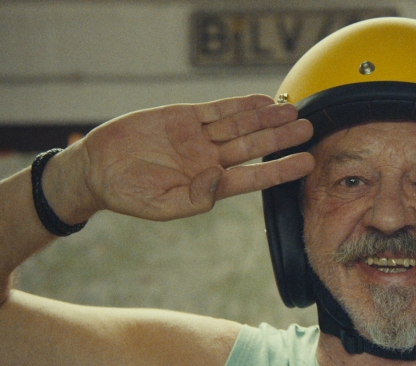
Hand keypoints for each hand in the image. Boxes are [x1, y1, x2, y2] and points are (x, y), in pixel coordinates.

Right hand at [76, 95, 313, 220]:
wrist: (99, 168)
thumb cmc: (129, 194)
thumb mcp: (161, 205)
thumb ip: (194, 198)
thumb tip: (221, 182)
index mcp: (209, 184)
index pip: (253, 178)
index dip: (280, 169)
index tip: (306, 162)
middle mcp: (210, 159)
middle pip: (253, 146)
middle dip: (281, 138)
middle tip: (308, 129)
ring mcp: (198, 137)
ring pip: (240, 125)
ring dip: (266, 118)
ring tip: (292, 111)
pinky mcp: (184, 117)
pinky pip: (218, 109)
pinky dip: (240, 104)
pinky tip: (262, 101)